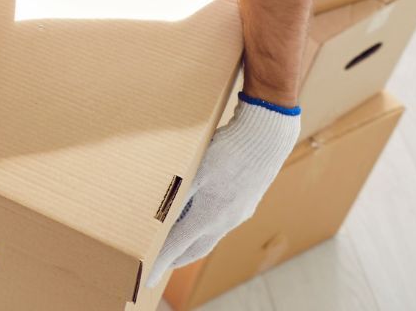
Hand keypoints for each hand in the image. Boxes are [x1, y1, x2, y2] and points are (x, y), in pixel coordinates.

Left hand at [149, 93, 299, 284]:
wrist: (266, 138)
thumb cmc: (227, 151)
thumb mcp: (194, 171)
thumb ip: (177, 194)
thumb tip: (159, 214)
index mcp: (211, 216)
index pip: (178, 247)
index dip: (161, 262)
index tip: (148, 278)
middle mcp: (226, 221)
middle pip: (196, 248)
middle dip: (176, 258)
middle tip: (160, 264)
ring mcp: (239, 213)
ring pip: (210, 237)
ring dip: (192, 245)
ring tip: (177, 246)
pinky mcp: (246, 203)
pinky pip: (222, 225)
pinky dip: (206, 230)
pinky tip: (200, 221)